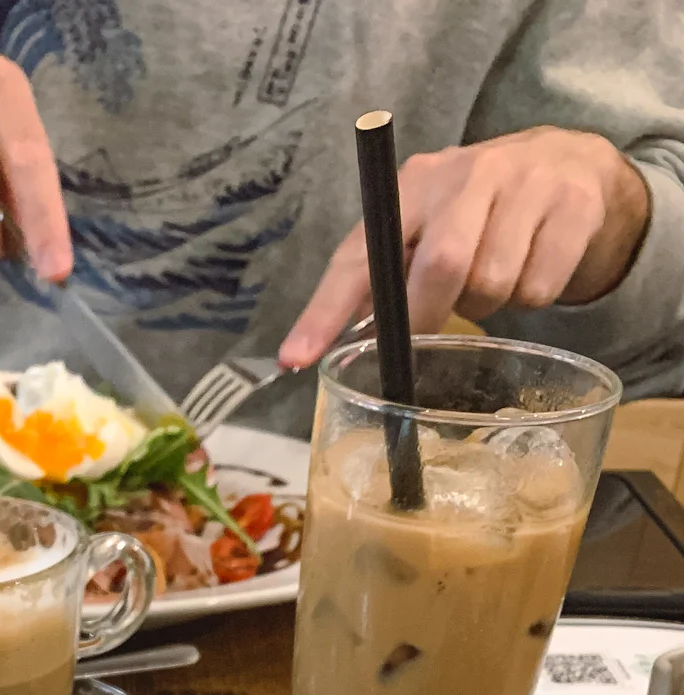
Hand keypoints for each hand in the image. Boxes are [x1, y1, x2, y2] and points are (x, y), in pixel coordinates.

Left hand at [280, 127, 650, 367]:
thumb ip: (381, 276)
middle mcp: (466, 173)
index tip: (294, 359)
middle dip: (430, 316)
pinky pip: (539, 290)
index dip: (324, 311)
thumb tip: (330, 346)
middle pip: (440, 267)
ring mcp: (525, 184)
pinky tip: (529, 269)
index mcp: (412, 185)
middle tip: (433, 326)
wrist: (570, 163)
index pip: (358, 254)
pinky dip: (530, 299)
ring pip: (492, 285)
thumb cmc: (476, 213)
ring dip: (487, 306)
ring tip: (490, 279)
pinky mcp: (573, 206)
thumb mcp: (423, 228)